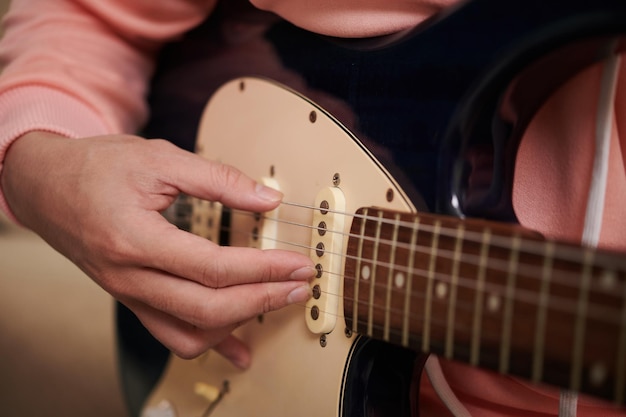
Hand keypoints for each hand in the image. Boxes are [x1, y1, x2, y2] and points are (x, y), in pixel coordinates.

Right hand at [1, 131, 313, 366]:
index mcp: (135, 239)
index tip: (296, 263)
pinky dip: (208, 343)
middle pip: (207, 309)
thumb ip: (217, 178)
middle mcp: (130, 276)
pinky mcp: (131, 298)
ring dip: (237, 326)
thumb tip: (266, 198)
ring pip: (189, 334)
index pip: (213, 267)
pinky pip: (170, 334)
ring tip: (273, 305)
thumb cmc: (95, 167)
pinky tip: (236, 349)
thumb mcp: (158, 158)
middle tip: (298, 284)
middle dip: (262, 299)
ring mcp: (128, 293)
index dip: (263, 268)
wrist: (44, 185)